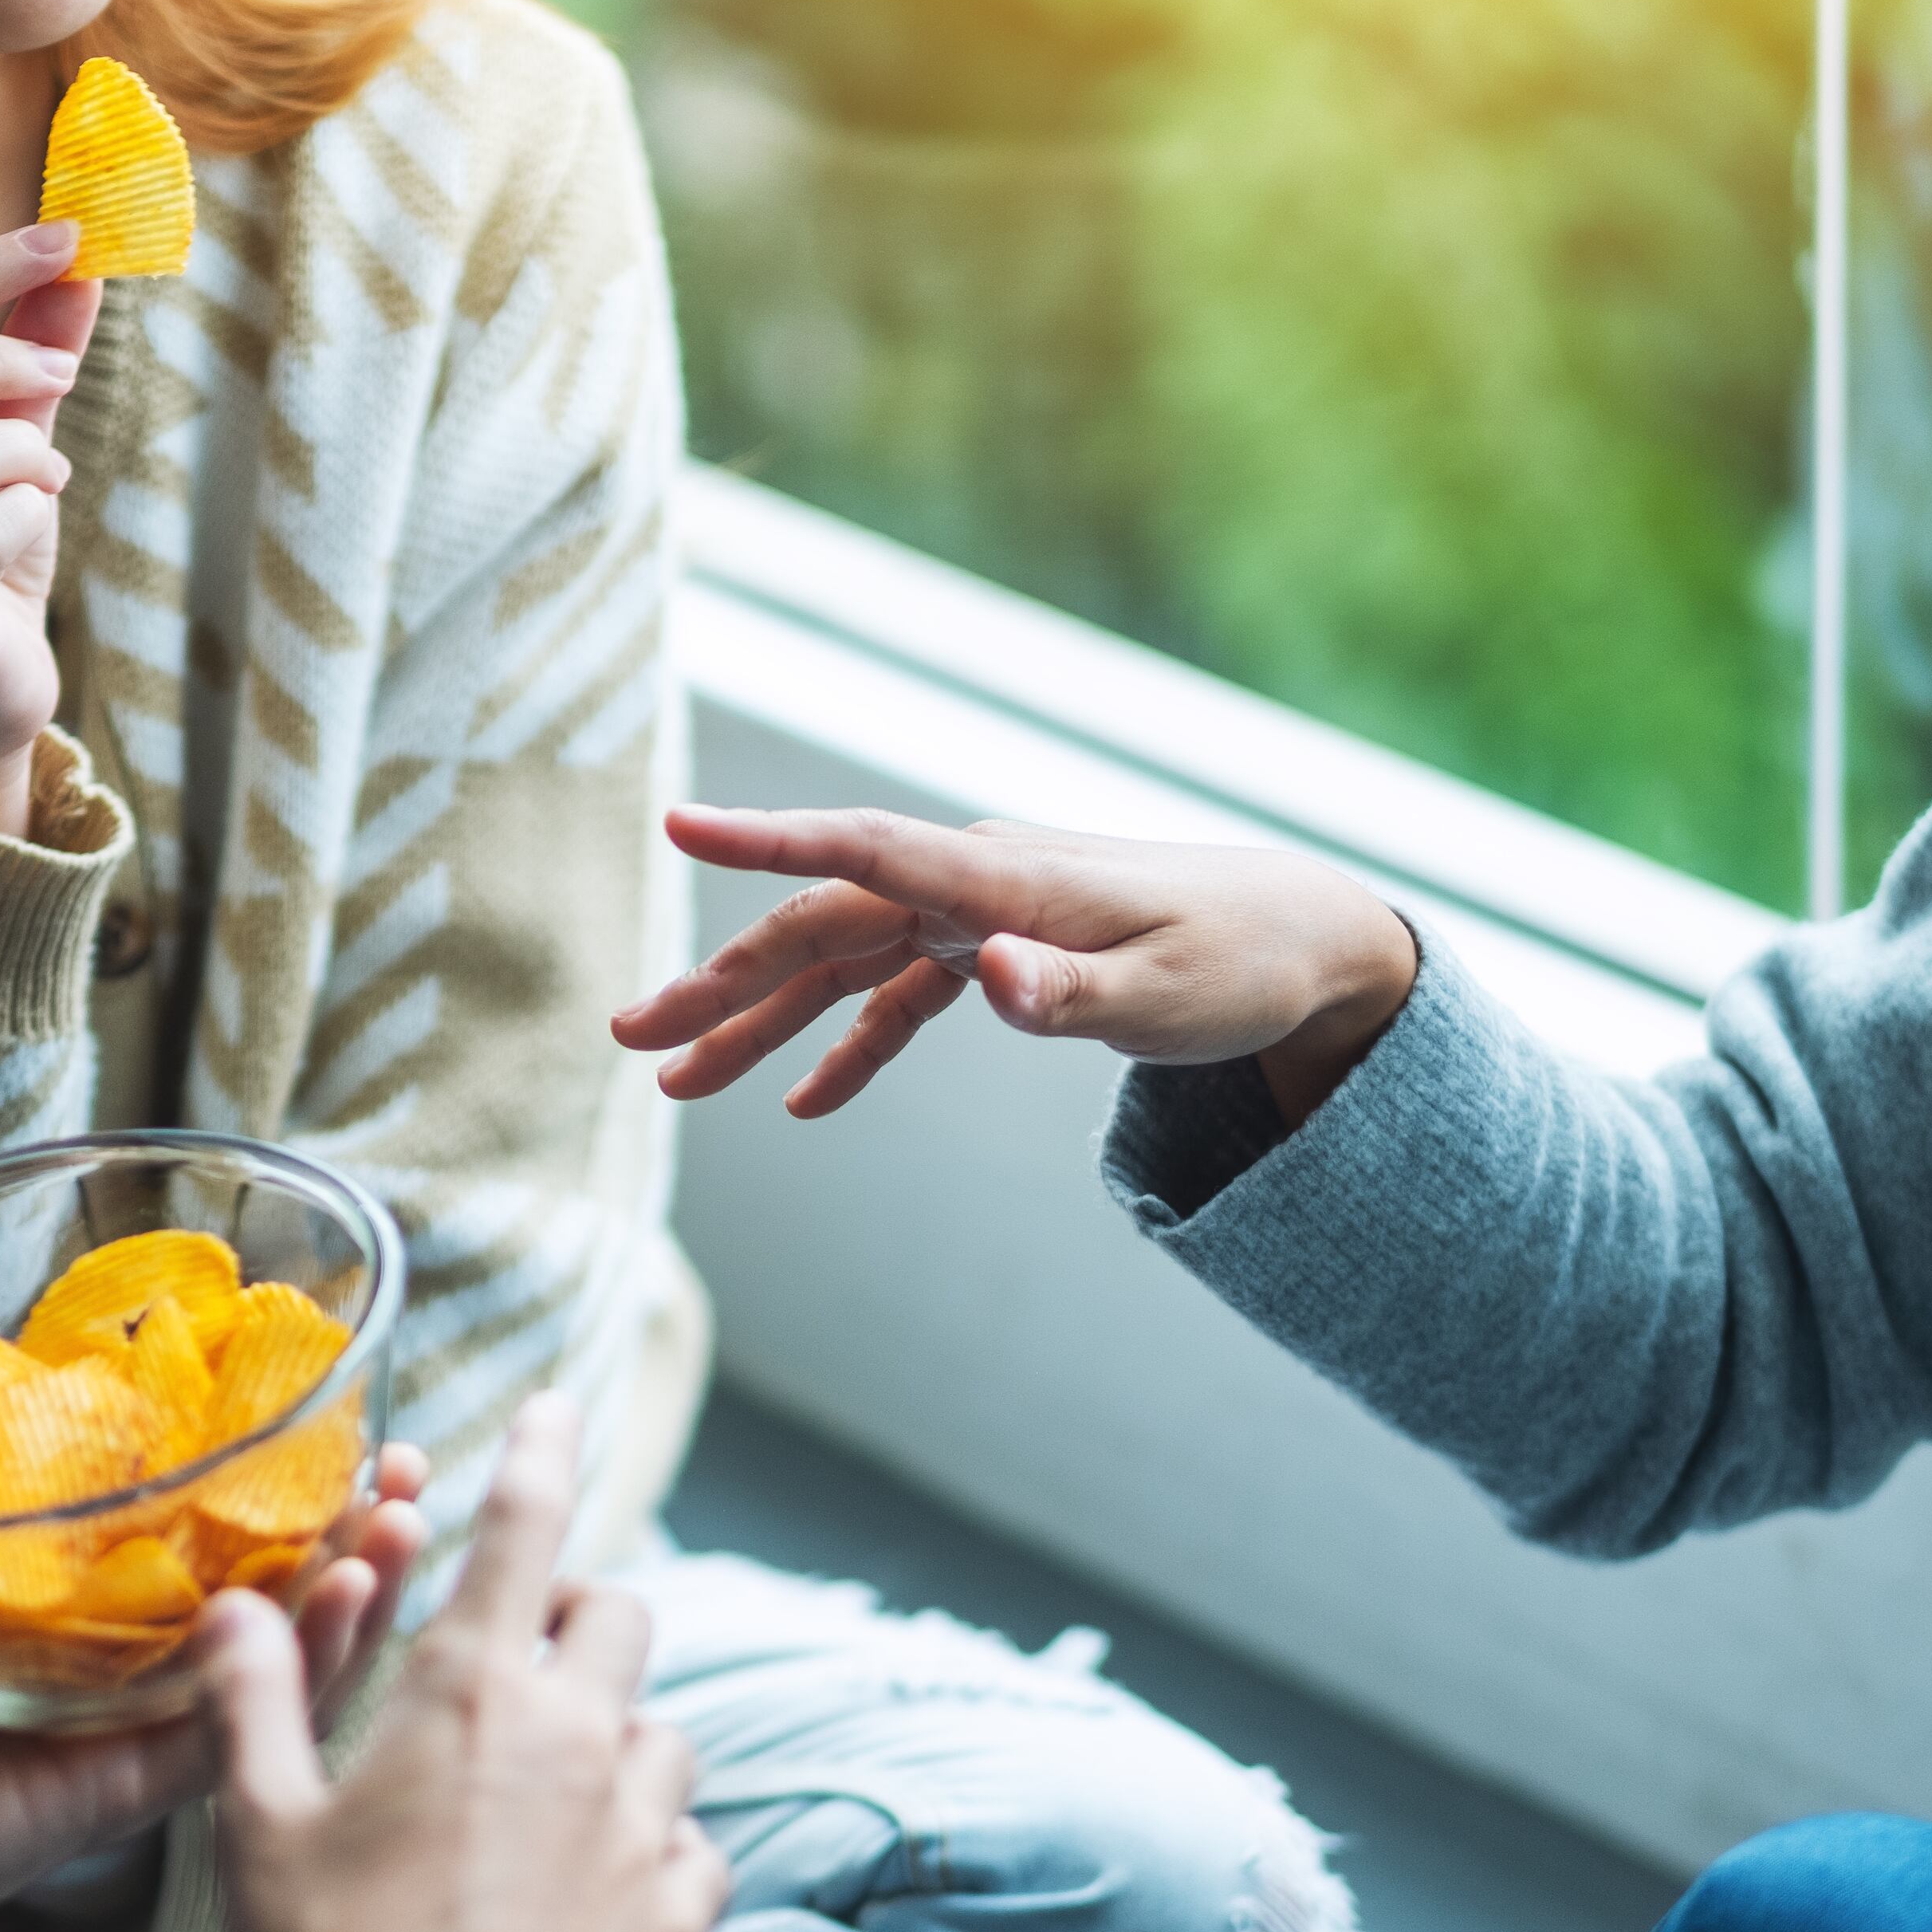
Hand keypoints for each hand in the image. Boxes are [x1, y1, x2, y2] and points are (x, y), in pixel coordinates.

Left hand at [0, 1445, 430, 1931]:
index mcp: (67, 1606)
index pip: (193, 1532)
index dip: (268, 1477)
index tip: (330, 1411)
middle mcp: (115, 1664)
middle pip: (268, 1592)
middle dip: (349, 1529)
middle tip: (406, 1465)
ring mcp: (127, 1728)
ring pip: (277, 1663)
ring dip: (355, 1590)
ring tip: (406, 1519)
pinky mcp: (123, 1790)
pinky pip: (232, 1734)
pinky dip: (302, 1674)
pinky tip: (346, 1604)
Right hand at [206, 1395, 727, 1931]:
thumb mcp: (258, 1827)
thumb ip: (250, 1700)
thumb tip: (234, 1606)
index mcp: (470, 1692)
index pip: (524, 1528)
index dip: (541, 1453)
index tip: (558, 1408)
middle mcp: (575, 1733)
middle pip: (621, 1613)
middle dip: (580, 1619)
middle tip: (525, 1668)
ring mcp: (641, 1821)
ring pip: (662, 1730)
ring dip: (617, 1742)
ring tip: (552, 1802)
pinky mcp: (681, 1907)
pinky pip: (694, 1843)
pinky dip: (656, 1850)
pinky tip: (601, 1891)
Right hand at [609, 807, 1418, 1126]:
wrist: (1301, 938)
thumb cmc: (1238, 963)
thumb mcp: (1168, 996)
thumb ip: (1071, 997)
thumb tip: (991, 981)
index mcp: (1001, 881)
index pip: (861, 849)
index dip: (764, 839)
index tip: (676, 826)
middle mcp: (972, 886)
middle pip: (818, 922)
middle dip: (719, 980)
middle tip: (630, 1035)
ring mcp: (977, 917)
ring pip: (838, 962)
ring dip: (757, 1018)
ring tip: (674, 1078)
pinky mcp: (994, 954)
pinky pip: (894, 997)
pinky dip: (847, 1046)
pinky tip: (804, 1105)